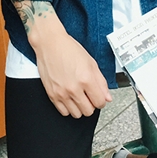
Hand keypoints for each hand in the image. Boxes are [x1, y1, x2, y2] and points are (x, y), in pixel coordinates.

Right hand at [14, 0, 111, 117]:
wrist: (50, 43)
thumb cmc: (68, 49)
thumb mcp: (90, 62)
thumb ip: (101, 81)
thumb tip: (107, 96)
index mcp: (86, 78)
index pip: (100, 102)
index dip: (102, 100)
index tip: (99, 97)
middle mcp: (74, 88)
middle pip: (89, 111)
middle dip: (91, 104)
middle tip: (89, 95)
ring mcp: (62, 93)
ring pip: (77, 114)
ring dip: (80, 107)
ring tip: (79, 96)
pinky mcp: (52, 95)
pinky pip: (63, 112)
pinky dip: (68, 108)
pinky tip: (69, 98)